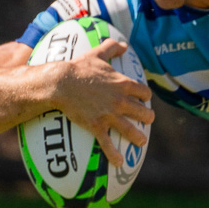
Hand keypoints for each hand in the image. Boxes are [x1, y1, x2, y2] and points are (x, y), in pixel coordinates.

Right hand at [53, 39, 154, 163]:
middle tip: (147, 120)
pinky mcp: (97, 126)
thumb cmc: (79, 67)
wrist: (61, 83)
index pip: (144, 92)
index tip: (144, 100)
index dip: (145, 96)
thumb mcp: (97, 53)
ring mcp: (110, 115)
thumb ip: (112, 47)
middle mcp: (121, 101)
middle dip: (147, 117)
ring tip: (141, 142)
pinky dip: (114, 155)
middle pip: (143, 112)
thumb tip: (123, 44)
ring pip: (131, 129)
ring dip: (138, 137)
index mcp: (124, 84)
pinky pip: (108, 143)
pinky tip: (119, 163)